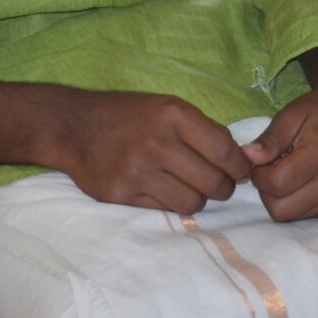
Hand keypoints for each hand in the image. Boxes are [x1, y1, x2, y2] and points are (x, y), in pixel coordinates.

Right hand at [55, 89, 253, 213]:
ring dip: (198, 200)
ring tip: (191, 189)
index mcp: (173, 115)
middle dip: (224, 188)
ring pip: (192, 203)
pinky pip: (164, 211)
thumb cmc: (129, 115)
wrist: (76, 127)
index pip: (224, 151)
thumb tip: (240, 158)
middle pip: (213, 182)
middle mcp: (156, 143)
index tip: (241, 172)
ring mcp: (137, 172)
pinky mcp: (121, 196)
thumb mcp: (167, 107)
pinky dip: (171, 205)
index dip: (240, 167)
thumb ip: (202, 130)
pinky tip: (164, 191)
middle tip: (220, 185)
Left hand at [241, 45, 317, 220]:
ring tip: (288, 171)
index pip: (276, 184)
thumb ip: (270, 138)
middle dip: (267, 191)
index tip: (261, 159)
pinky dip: (294, 202)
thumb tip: (247, 158)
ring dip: (280, 198)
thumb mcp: (292, 113)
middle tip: (272, 167)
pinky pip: (304, 216)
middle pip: (281, 210)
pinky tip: (300, 180)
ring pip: (291, 217)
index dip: (259, 174)